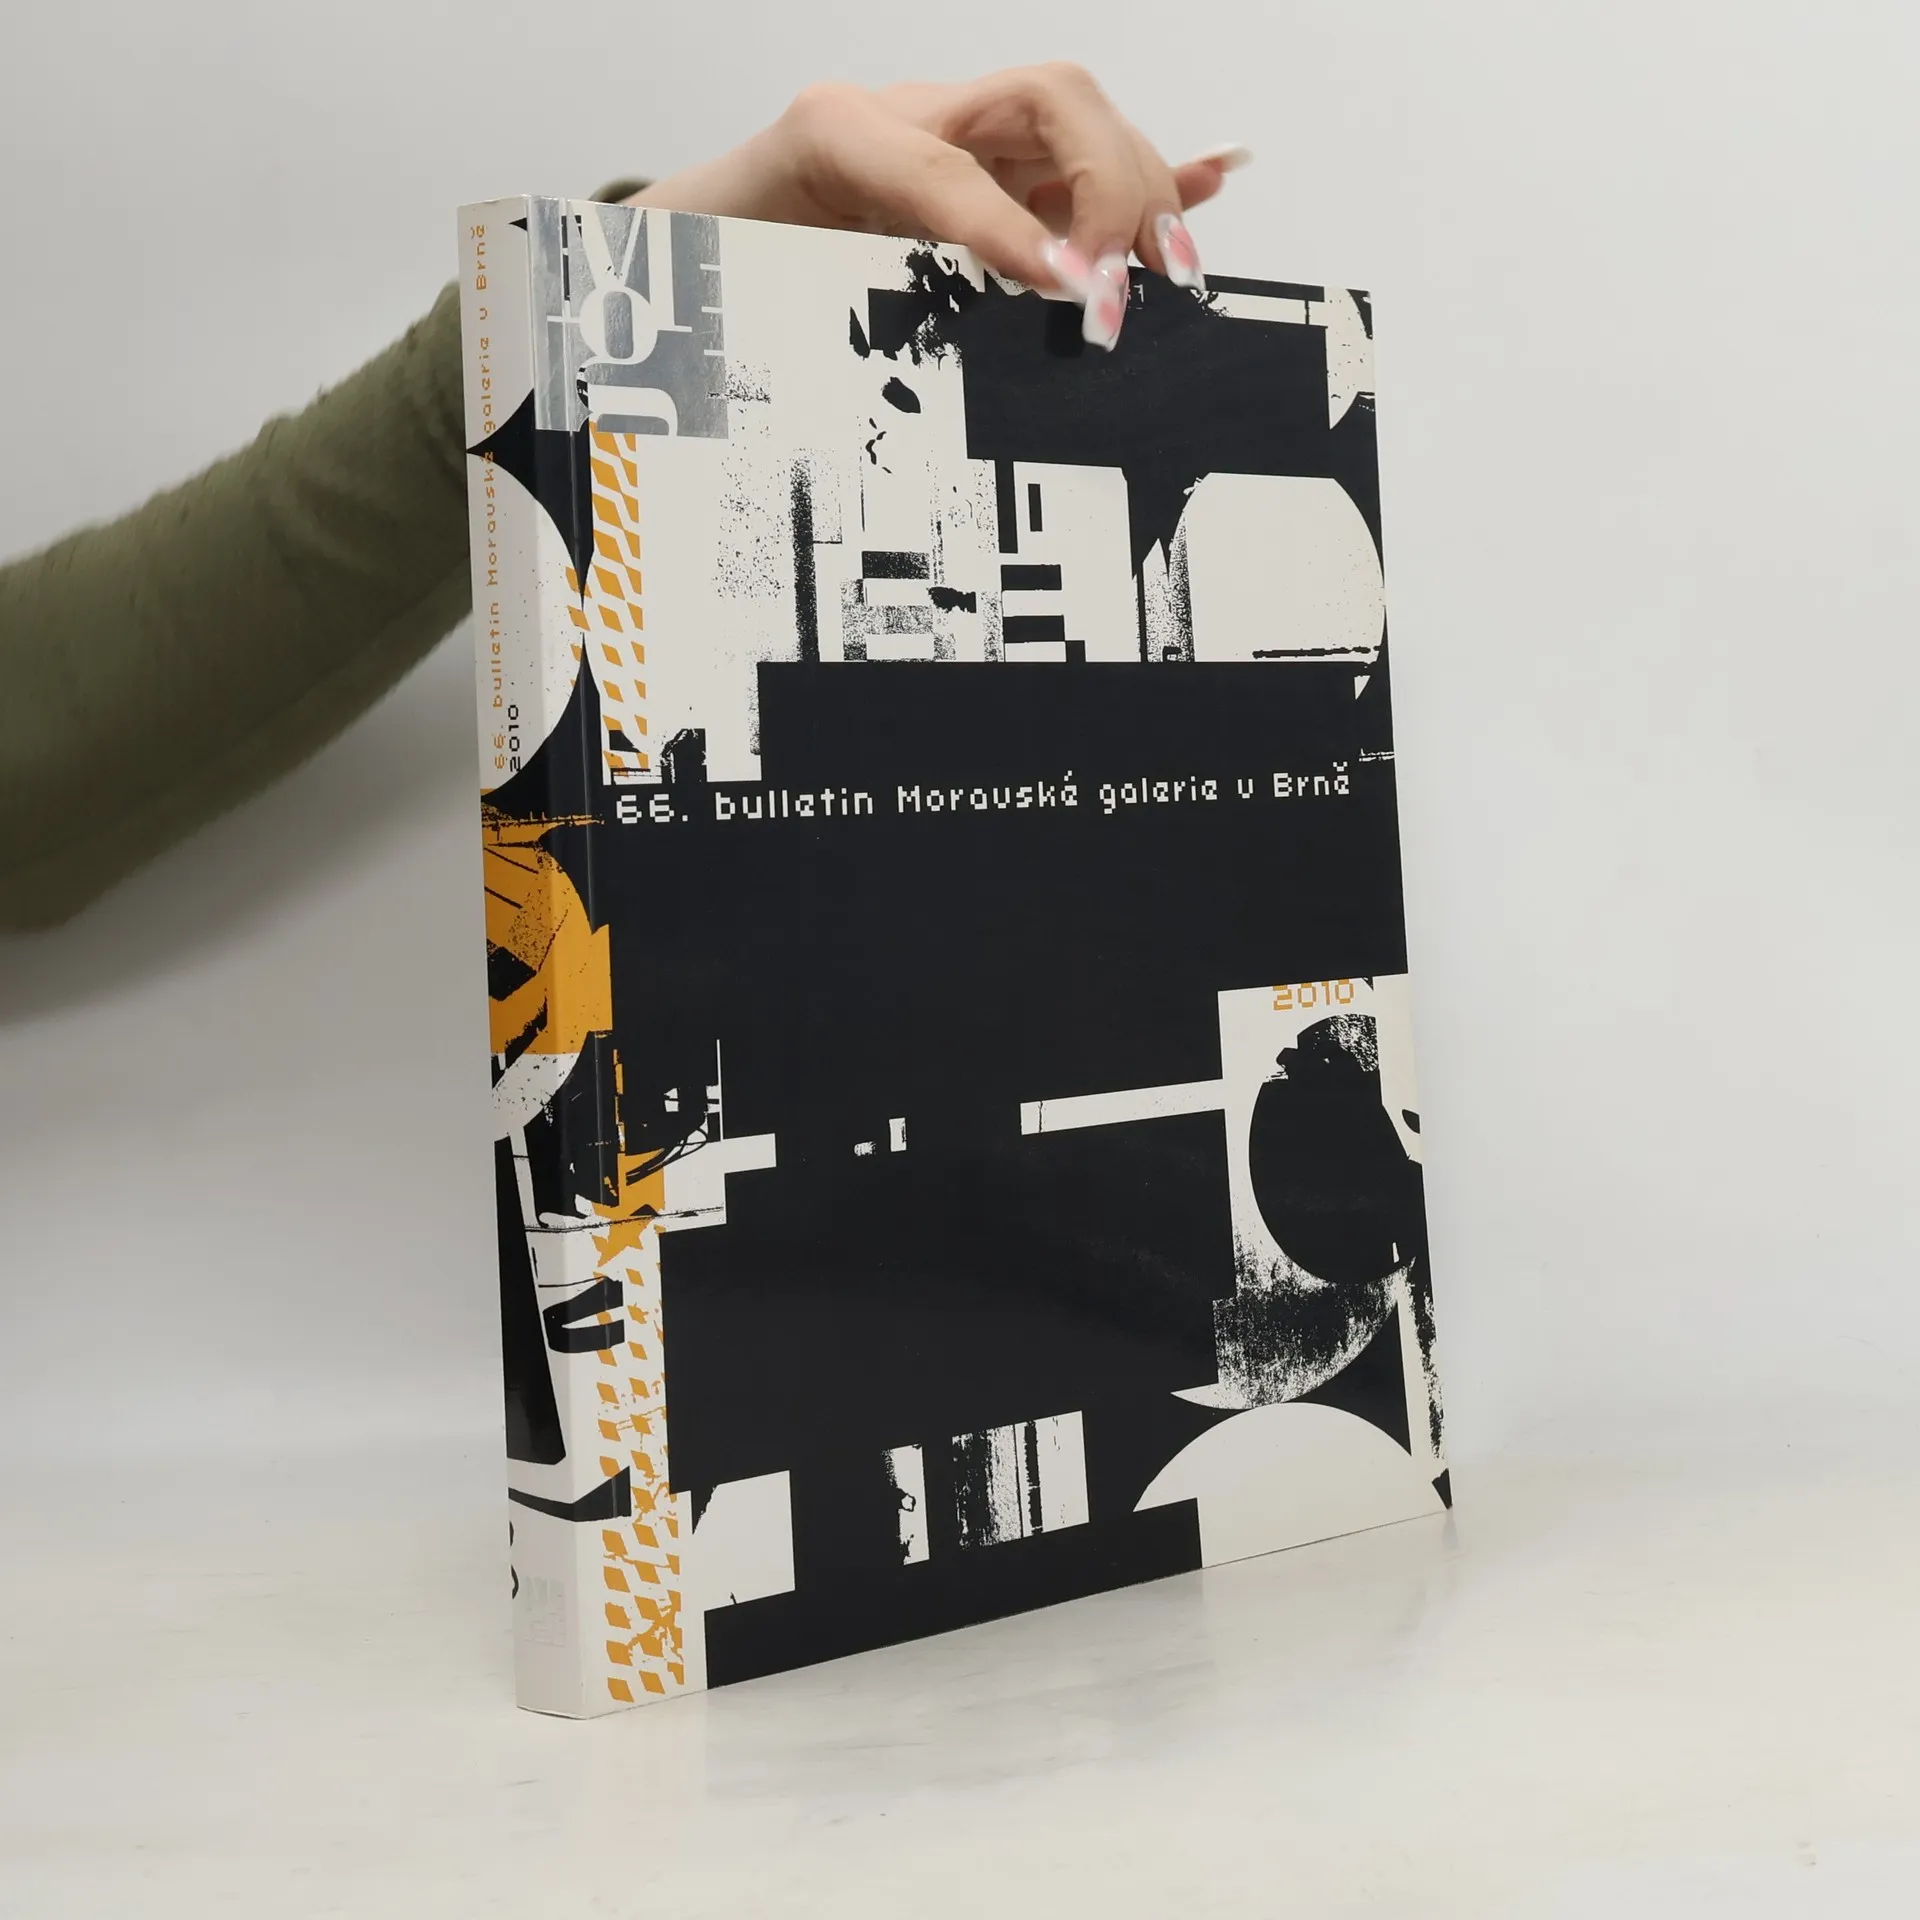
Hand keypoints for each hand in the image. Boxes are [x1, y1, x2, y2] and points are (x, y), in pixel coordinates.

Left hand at [626, 65, 1251, 349]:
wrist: (699, 252)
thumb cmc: (721, 265)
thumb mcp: (735, 283)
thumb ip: (813, 301)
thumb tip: (947, 321)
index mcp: (838, 132)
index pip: (950, 162)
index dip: (1015, 225)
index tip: (1072, 290)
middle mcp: (914, 121)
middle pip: (1051, 102)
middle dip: (1107, 186)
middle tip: (1117, 290)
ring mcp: (961, 142)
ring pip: (1079, 127)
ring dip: (1141, 188)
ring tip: (1170, 266)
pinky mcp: (994, 179)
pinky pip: (1081, 161)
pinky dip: (1154, 171)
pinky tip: (1215, 174)